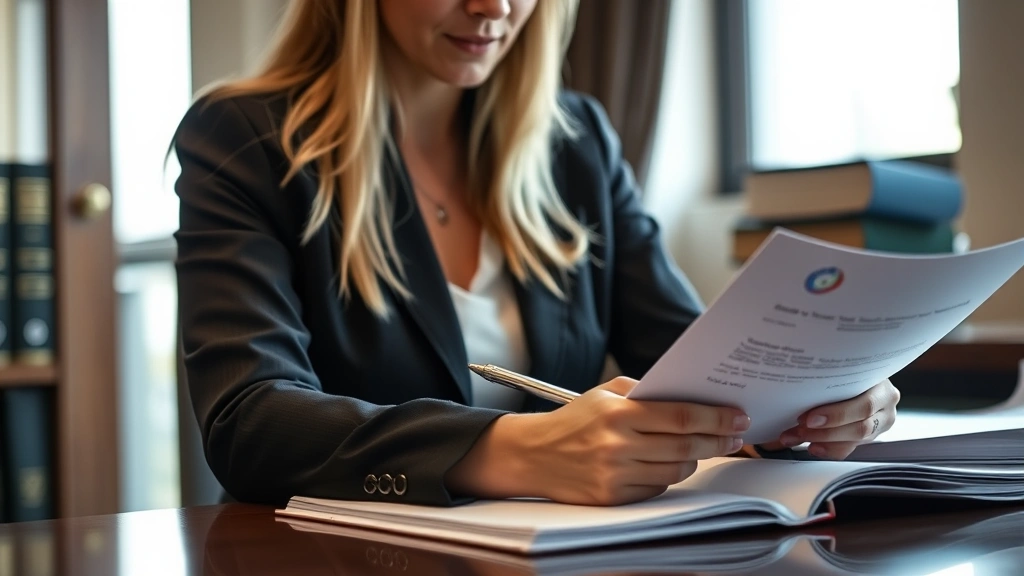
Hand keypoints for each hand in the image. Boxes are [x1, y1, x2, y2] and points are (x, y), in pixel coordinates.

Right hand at [447, 377, 750, 505]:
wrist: (533, 455)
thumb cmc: (574, 420)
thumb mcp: (603, 393)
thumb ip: (643, 392)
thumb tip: (689, 396)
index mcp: (617, 413)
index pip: (681, 416)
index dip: (715, 417)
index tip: (737, 417)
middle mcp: (618, 445)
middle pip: (686, 447)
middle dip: (718, 440)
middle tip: (736, 435)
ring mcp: (615, 474)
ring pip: (676, 471)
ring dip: (695, 460)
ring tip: (702, 448)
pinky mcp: (613, 497)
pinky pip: (656, 488)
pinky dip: (668, 476)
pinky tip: (668, 464)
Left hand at [765, 379, 899, 459]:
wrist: (856, 374)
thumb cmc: (843, 369)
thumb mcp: (841, 368)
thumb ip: (827, 377)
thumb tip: (791, 384)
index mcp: (882, 384)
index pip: (864, 405)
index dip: (836, 415)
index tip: (809, 418)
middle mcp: (886, 404)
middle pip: (860, 426)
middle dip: (826, 431)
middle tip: (799, 428)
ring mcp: (881, 422)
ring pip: (855, 439)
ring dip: (822, 440)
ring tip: (795, 437)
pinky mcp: (870, 436)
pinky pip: (850, 449)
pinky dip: (828, 450)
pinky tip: (812, 447)